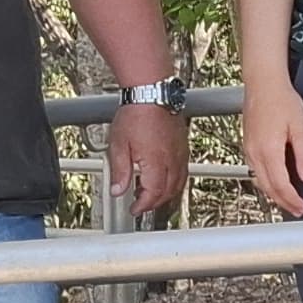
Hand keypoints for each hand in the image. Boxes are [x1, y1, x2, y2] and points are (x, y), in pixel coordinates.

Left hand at [106, 102, 186, 222]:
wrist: (151, 94)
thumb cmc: (135, 114)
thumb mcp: (118, 145)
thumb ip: (119, 171)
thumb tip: (118, 190)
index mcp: (155, 162)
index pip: (153, 194)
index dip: (143, 205)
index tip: (135, 209)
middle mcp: (172, 160)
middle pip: (168, 192)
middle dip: (154, 202)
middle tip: (141, 203)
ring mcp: (180, 153)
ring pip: (179, 183)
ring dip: (166, 193)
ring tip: (151, 194)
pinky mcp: (183, 146)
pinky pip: (183, 171)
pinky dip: (175, 181)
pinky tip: (165, 178)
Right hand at [240, 79, 302, 217]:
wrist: (263, 84)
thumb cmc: (282, 100)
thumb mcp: (301, 127)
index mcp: (269, 150)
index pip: (280, 185)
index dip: (292, 200)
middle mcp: (254, 153)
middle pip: (267, 187)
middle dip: (283, 202)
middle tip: (298, 210)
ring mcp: (249, 150)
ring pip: (259, 181)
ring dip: (274, 194)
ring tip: (289, 201)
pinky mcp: (248, 145)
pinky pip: (255, 171)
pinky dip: (266, 182)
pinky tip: (276, 182)